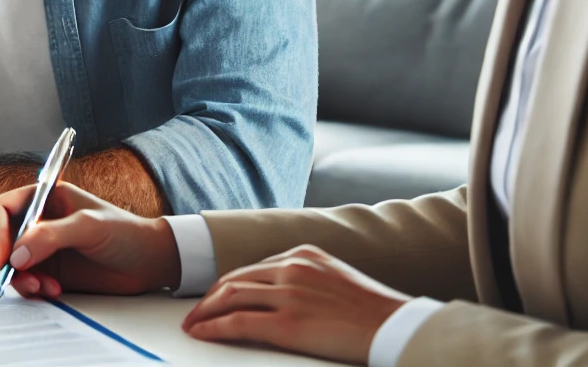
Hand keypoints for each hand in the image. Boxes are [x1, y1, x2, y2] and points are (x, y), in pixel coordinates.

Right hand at [0, 181, 178, 298]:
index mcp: (46, 197)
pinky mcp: (51, 271)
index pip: (4, 206)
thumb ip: (51, 236)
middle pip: (2, 238)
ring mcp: (44, 247)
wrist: (148, 261)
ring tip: (42, 287)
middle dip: (8, 259)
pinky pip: (27, 281)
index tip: (7, 255)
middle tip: (20, 275)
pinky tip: (53, 290)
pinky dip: (33, 289)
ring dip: (21, 279)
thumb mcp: (88, 226)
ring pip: (12, 264)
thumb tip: (17, 254)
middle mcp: (41, 221)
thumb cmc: (124, 232)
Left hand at [181, 244, 407, 363]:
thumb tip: (286, 296)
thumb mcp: (336, 277)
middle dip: (210, 297)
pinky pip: (239, 322)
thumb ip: (308, 279)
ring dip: (206, 311)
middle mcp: (291, 267)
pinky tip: (203, 333)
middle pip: (235, 279)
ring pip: (231, 296)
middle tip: (194, 312)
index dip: (229, 284)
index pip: (253, 268)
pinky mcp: (288, 323)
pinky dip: (215, 327)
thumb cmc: (372, 310)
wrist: (395, 326)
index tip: (215, 296)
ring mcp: (288, 293)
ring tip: (192, 325)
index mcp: (302, 254)